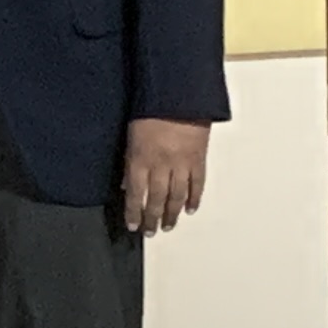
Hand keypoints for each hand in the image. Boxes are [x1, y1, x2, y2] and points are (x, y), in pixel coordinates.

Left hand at [121, 115, 209, 237]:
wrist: (179, 96)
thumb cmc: (151, 110)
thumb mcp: (130, 136)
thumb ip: (130, 162)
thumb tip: (128, 185)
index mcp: (140, 158)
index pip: (135, 194)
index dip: (133, 212)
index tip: (132, 225)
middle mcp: (161, 165)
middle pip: (156, 199)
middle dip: (152, 218)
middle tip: (150, 231)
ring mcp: (182, 163)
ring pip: (177, 196)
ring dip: (171, 213)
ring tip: (167, 226)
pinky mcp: (199, 159)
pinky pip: (197, 184)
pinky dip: (194, 199)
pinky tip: (189, 209)